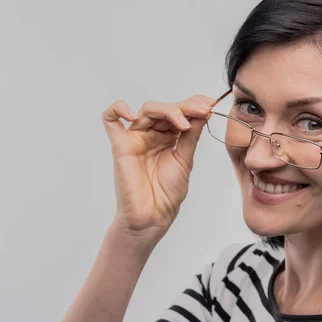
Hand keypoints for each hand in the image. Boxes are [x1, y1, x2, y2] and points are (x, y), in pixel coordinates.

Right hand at [101, 95, 214, 249]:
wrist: (154, 216)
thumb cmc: (167, 193)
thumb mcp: (185, 159)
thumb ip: (191, 135)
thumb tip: (204, 112)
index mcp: (168, 137)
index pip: (180, 112)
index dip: (194, 104)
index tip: (211, 104)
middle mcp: (151, 134)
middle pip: (166, 109)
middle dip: (186, 107)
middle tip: (204, 110)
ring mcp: (136, 138)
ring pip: (148, 110)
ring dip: (169, 110)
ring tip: (185, 122)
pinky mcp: (120, 146)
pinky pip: (110, 120)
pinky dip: (119, 109)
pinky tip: (134, 115)